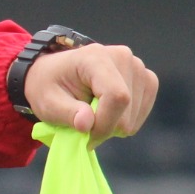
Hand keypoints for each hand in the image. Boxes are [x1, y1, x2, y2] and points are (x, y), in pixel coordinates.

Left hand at [22, 43, 156, 145]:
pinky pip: (142, 113)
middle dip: (105, 126)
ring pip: (135, 115)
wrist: (56, 74)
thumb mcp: (47, 102)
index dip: (105, 124)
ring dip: (113, 124)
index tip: (86, 136)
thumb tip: (86, 124)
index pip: (117, 96)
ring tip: (93, 113)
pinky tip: (106, 111)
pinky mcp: (147, 79)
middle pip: (127, 108)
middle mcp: (122, 57)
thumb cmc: (49, 87)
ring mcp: (138, 67)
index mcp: (96, 57)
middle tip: (84, 123)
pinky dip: (124, 121)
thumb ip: (66, 113)